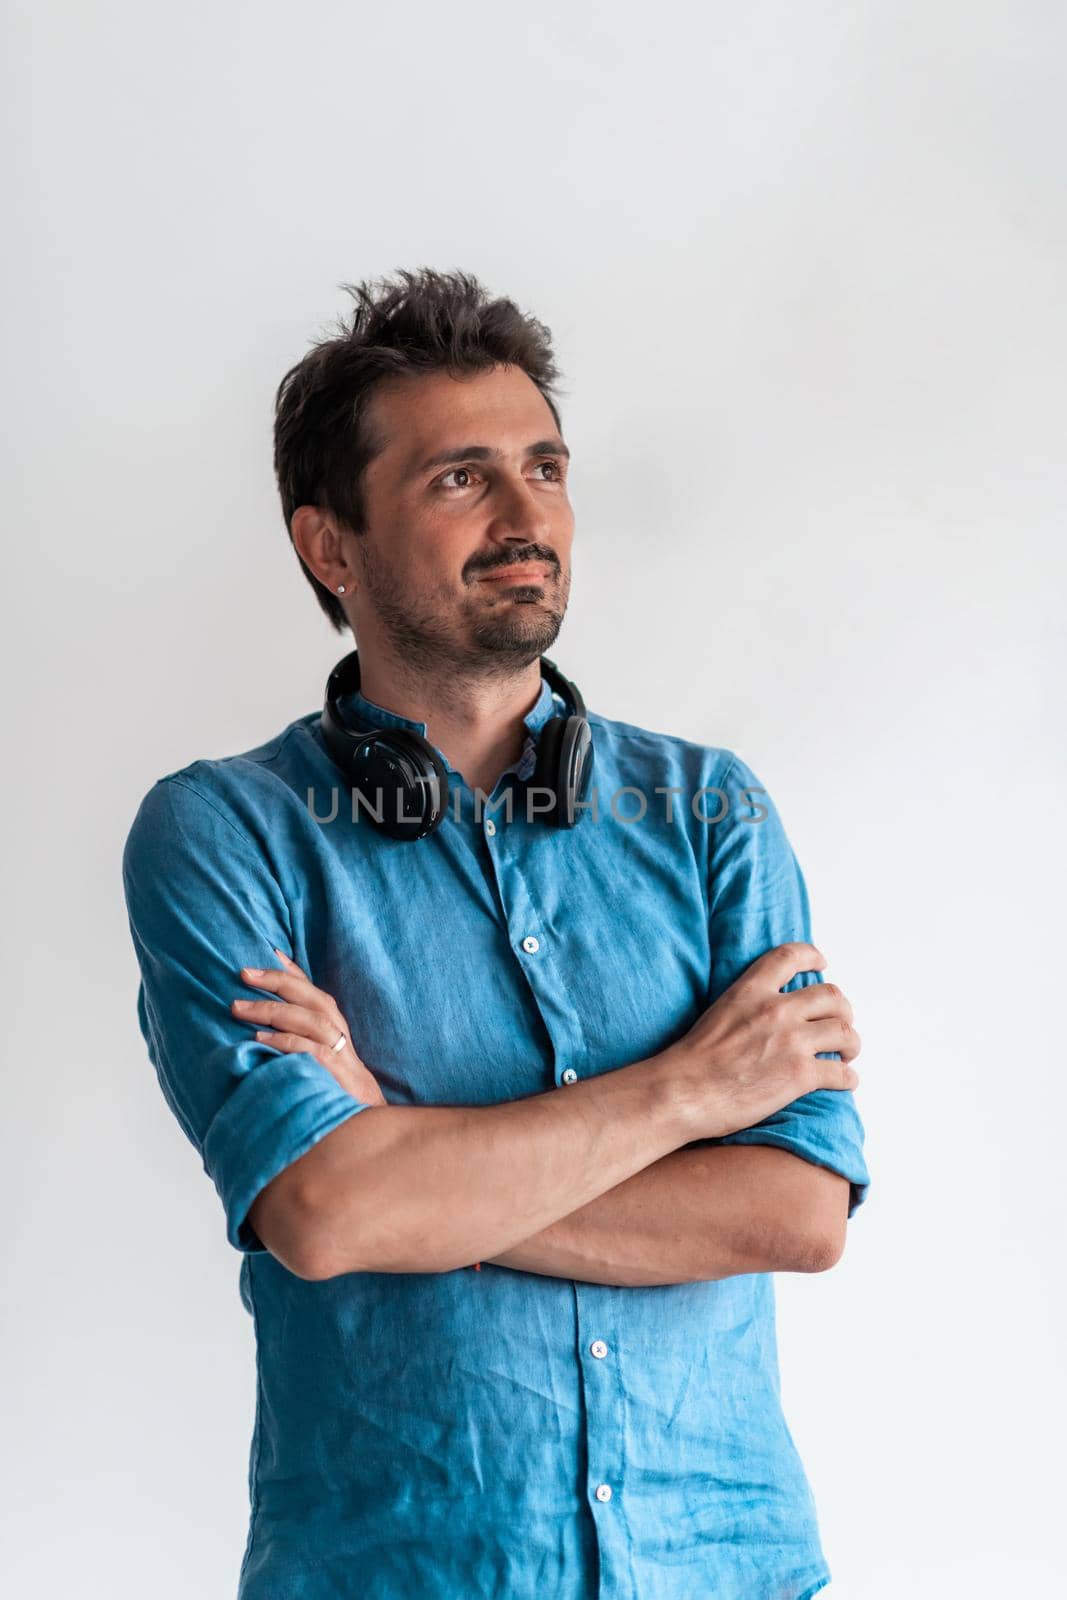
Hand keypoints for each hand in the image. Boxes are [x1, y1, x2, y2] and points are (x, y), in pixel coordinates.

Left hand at [231, 949, 386, 1106]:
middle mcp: (342, 1039)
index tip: (268, 953)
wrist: (366, 1133)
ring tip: (239, 1008)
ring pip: (313, 1021)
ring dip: (274, 1010)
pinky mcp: (340, 1078)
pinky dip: (286, 1043)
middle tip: (244, 974)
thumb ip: (296, 1043)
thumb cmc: (334, 1096)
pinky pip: (313, 1053)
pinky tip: (260, 1040)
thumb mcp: (317, 1067)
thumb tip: (258, 1031)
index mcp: (337, 1032)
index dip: (293, 973)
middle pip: (316, 1000)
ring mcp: (344, 1058)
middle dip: (279, 982)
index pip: (315, 994)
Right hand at [666, 942, 860, 1139]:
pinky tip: (843, 1081)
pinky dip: (848, 1078)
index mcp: (751, 990)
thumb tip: (769, 1017)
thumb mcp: (719, 1013)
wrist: (684, 1092)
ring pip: (844, 1032)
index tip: (821, 963)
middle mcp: (776, 1010)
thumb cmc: (692, 1061)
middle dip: (843, 1011)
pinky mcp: (799, 1075)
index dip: (811, 956)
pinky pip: (841, 1072)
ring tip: (847, 1053)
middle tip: (841, 1024)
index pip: (790, 956)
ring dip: (851, 1044)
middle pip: (832, 996)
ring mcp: (791, 1041)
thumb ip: (748, 1006)